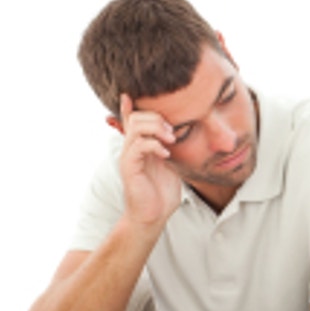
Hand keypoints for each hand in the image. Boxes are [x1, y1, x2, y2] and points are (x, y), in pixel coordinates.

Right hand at [117, 94, 182, 227]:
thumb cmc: (163, 193)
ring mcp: (129, 157)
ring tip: (171, 140)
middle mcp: (131, 148)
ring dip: (156, 129)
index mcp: (140, 145)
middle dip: (157, 118)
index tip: (132, 93)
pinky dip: (154, 145)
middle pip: (137, 117)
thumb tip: (181, 132)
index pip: (132, 119)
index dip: (132, 106)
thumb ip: (171, 147)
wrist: (154, 216)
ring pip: (136, 128)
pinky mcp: (129, 168)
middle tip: (173, 132)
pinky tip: (166, 154)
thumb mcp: (171, 164)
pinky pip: (138, 146)